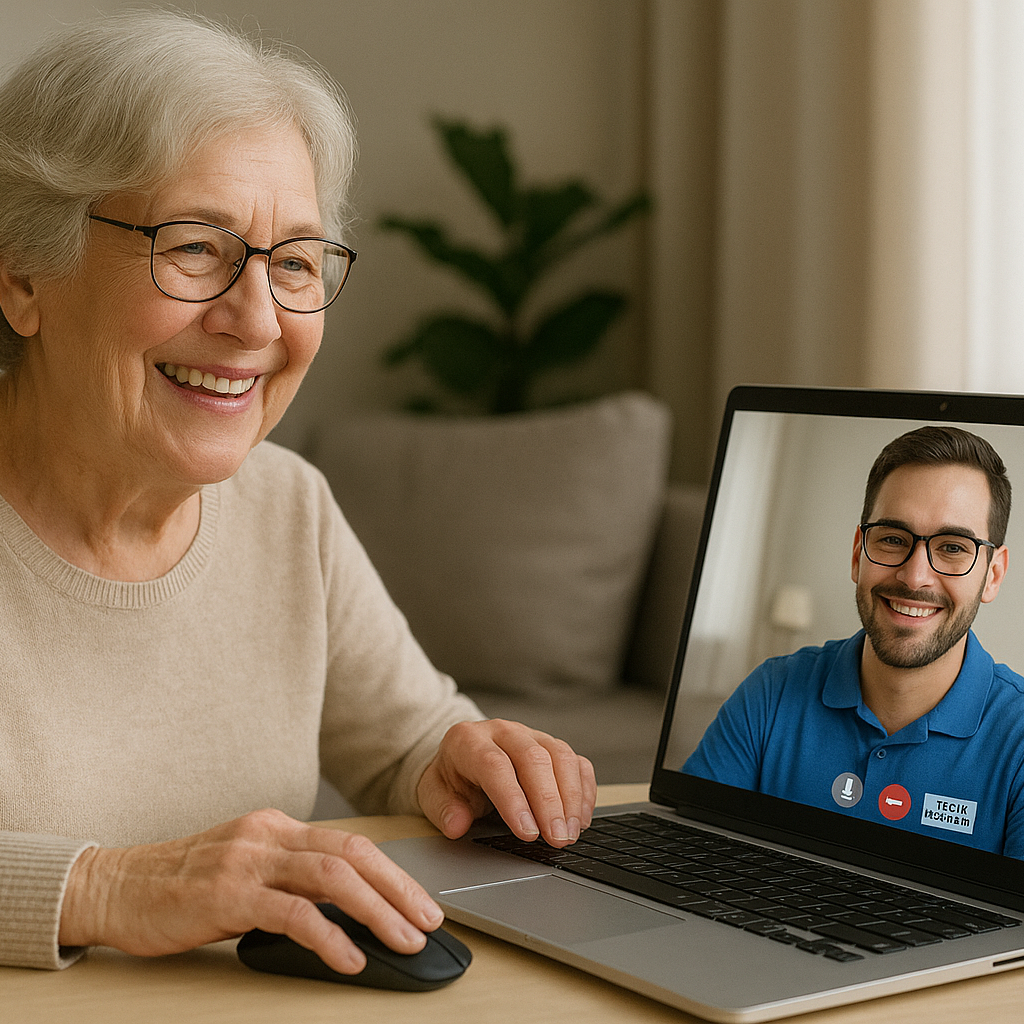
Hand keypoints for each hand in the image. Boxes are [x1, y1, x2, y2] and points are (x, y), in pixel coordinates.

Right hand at [58, 808, 442, 973]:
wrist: (114, 887)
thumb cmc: (181, 885)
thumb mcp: (245, 871)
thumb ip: (290, 882)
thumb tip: (347, 913)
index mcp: (278, 827)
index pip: (352, 844)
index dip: (394, 873)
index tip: (422, 902)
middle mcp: (269, 835)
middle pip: (353, 853)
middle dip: (400, 889)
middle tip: (430, 923)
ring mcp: (248, 861)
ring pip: (332, 877)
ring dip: (377, 911)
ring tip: (403, 941)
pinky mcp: (226, 894)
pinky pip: (291, 912)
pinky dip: (328, 936)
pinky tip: (348, 958)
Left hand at [416, 719, 596, 846]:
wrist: (462, 756)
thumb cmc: (452, 778)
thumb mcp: (433, 794)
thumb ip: (443, 809)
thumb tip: (457, 825)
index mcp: (469, 740)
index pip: (495, 766)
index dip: (513, 799)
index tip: (527, 832)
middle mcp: (503, 731)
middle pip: (534, 759)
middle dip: (549, 802)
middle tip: (557, 839)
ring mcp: (532, 735)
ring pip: (561, 756)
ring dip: (571, 797)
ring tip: (570, 833)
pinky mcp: (552, 745)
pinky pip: (577, 762)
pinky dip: (584, 790)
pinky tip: (580, 819)